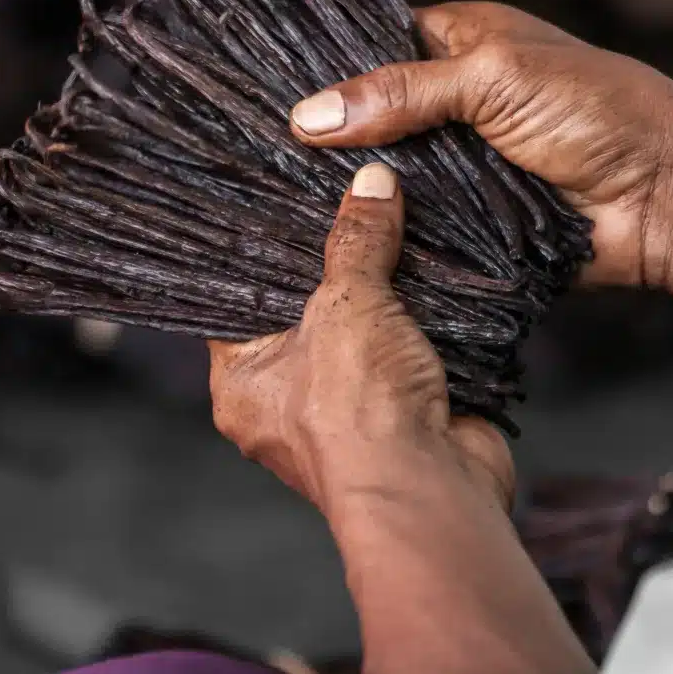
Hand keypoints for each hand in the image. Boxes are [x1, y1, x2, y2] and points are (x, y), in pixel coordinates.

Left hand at [208, 162, 513, 517]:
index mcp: (243, 382)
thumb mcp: (346, 305)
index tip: (284, 209)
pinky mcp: (401, 409)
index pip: (238, 303)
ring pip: (362, 331)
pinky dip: (421, 321)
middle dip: (334, 268)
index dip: (264, 256)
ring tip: (393, 227)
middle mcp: (288, 400)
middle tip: (345, 207)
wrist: (432, 490)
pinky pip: (406, 350)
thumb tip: (371, 184)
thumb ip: (356, 242)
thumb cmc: (356, 413)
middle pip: (308, 313)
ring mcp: (348, 408)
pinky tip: (434, 275)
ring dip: (385, 294)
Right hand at [289, 2, 672, 312]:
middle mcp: (452, 103)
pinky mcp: (467, 217)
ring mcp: (458, 164)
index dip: (329, 68)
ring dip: (356, 185)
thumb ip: (402, 93)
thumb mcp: (494, 79)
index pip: (375, 47)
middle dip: (333, 136)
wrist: (665, 199)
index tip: (266, 90)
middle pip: (374, 116)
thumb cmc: (599, 112)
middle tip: (258, 151)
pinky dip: (386, 226)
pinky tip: (334, 233)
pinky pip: (413, 220)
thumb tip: (311, 114)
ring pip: (389, 173)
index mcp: (461, 46)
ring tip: (277, 196)